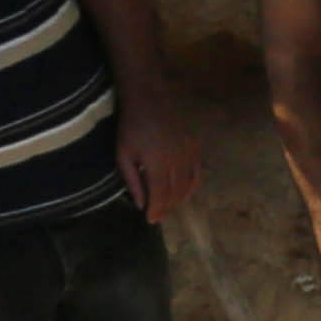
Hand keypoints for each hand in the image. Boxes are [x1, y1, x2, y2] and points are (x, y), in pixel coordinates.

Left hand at [114, 100, 201, 222]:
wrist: (148, 100)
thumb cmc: (130, 128)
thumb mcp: (123, 155)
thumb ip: (132, 181)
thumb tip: (141, 205)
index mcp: (156, 164)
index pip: (160, 196)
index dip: (156, 210)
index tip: (151, 220)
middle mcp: (176, 161)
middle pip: (174, 193)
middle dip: (166, 207)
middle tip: (158, 214)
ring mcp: (188, 154)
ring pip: (187, 186)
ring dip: (178, 200)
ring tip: (168, 205)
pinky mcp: (194, 147)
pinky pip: (196, 174)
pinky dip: (191, 187)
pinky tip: (183, 193)